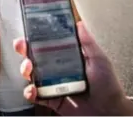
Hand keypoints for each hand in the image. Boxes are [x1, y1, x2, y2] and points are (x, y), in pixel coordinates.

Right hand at [13, 21, 132, 115]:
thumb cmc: (107, 86)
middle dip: (24, 51)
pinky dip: (30, 93)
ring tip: (28, 68)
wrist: (109, 111)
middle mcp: (56, 70)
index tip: (28, 32)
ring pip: (31, 75)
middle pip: (34, 57)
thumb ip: (88, 42)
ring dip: (25, 70)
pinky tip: (32, 90)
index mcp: (66, 58)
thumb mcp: (99, 59)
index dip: (35, 38)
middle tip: (22, 47)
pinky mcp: (51, 100)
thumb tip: (79, 24)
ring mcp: (52, 84)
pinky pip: (35, 95)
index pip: (47, 45)